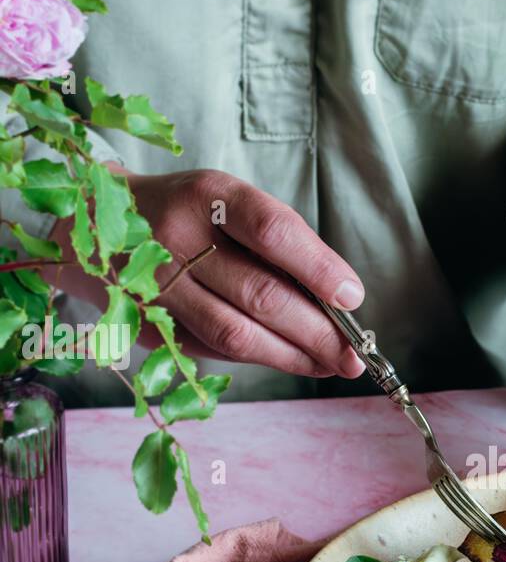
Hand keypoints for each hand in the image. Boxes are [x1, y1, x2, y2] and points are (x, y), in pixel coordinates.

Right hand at [51, 167, 366, 377]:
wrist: (94, 222)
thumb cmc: (189, 215)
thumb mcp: (231, 203)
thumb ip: (281, 245)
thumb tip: (340, 301)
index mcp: (208, 196)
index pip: (273, 231)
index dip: (319, 269)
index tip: (353, 299)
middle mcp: (176, 238)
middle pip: (261, 295)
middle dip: (318, 332)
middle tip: (355, 355)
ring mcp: (156, 286)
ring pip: (237, 334)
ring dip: (293, 357)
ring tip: (330, 365)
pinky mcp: (147, 323)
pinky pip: (214, 349)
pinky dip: (259, 358)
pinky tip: (289, 359)